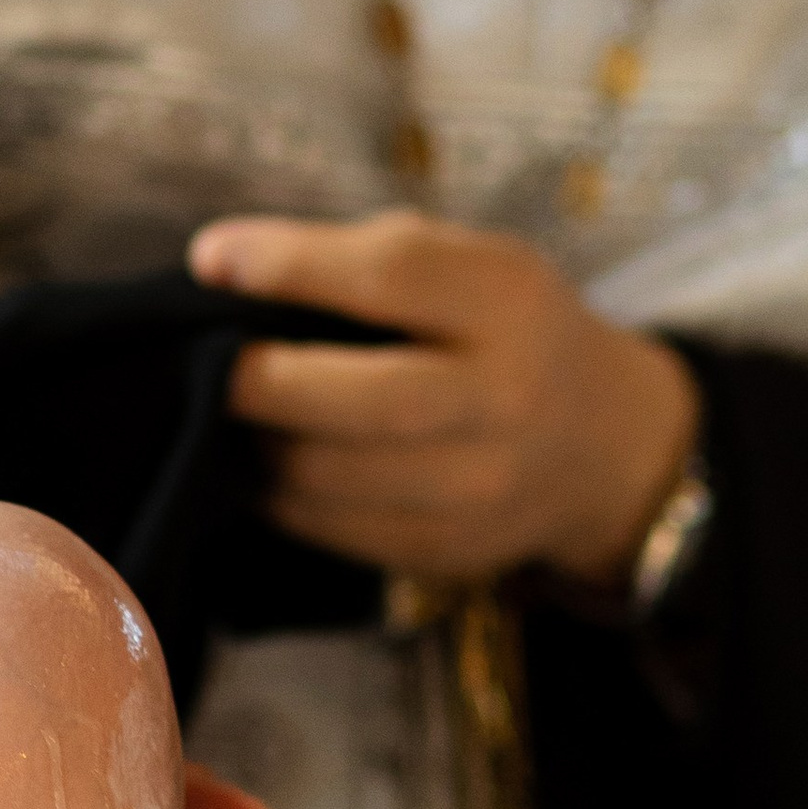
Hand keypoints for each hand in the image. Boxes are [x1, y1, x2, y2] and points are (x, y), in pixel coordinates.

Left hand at [193, 209, 699, 585]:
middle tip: (207, 362)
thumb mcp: (471, 265)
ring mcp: (478, 488)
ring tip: (230, 412)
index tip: (210, 257)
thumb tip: (218, 266)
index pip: (387, 276)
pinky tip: (267, 458)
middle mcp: (504, 401)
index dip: (286, 265)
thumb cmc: (502, 331)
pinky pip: (328, 526)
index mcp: (510, 304)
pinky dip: (277, 492)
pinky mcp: (444, 550)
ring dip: (256, 442)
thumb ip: (363, 259)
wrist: (600, 442)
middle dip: (256, 380)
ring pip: (324, 475)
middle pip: (353, 399)